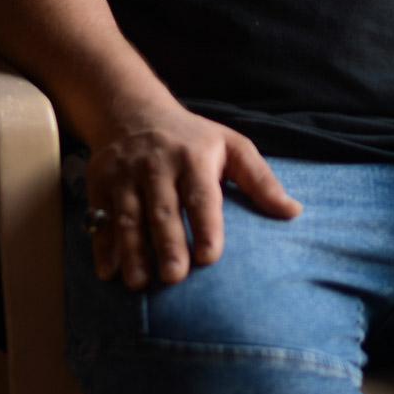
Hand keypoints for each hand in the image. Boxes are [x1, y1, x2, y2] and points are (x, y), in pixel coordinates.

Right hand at [84, 93, 301, 287]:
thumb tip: (294, 211)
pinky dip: (102, 245)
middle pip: (163, 209)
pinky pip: (100, 217)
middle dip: (168, 243)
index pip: (201, 195)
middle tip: (175, 276)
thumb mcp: (232, 146)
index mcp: (194, 157)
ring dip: (133, 250)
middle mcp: (157, 165)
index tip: (211, 257)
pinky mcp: (100, 183)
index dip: (206, 225)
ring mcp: (126, 174)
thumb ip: (261, 180)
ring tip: (139, 281)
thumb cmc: (193, 139)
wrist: (134, 112)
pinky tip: (108, 271)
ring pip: (129, 216)